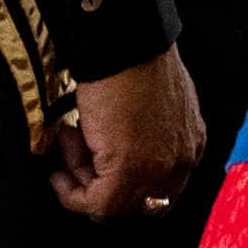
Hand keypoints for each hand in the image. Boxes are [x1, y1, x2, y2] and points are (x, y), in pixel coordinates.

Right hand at [49, 46, 206, 221]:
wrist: (124, 42)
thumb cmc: (130, 60)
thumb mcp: (149, 103)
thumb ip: (141, 133)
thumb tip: (105, 148)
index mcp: (188, 143)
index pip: (159, 189)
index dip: (120, 181)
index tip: (92, 162)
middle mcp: (180, 161)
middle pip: (138, 203)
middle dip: (100, 184)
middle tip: (75, 155)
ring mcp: (159, 169)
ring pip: (115, 205)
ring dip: (81, 179)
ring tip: (68, 139)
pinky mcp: (131, 169)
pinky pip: (100, 205)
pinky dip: (72, 193)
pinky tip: (59, 166)